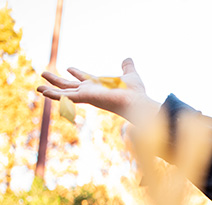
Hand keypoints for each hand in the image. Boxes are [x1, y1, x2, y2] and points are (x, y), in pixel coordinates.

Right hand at [37, 58, 159, 124]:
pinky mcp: (84, 97)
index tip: (69, 68)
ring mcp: (86, 95)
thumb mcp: (130, 74)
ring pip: (64, 92)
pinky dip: (54, 95)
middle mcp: (90, 91)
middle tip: (43, 73)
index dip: (77, 73)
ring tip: (37, 88)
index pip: (85, 79)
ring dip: (51, 90)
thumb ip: (127, 67)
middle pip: (69, 85)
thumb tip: (128, 59)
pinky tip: (42, 91)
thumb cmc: (135, 92)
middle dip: (56, 81)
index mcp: (99, 85)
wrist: (136, 102)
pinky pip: (66, 96)